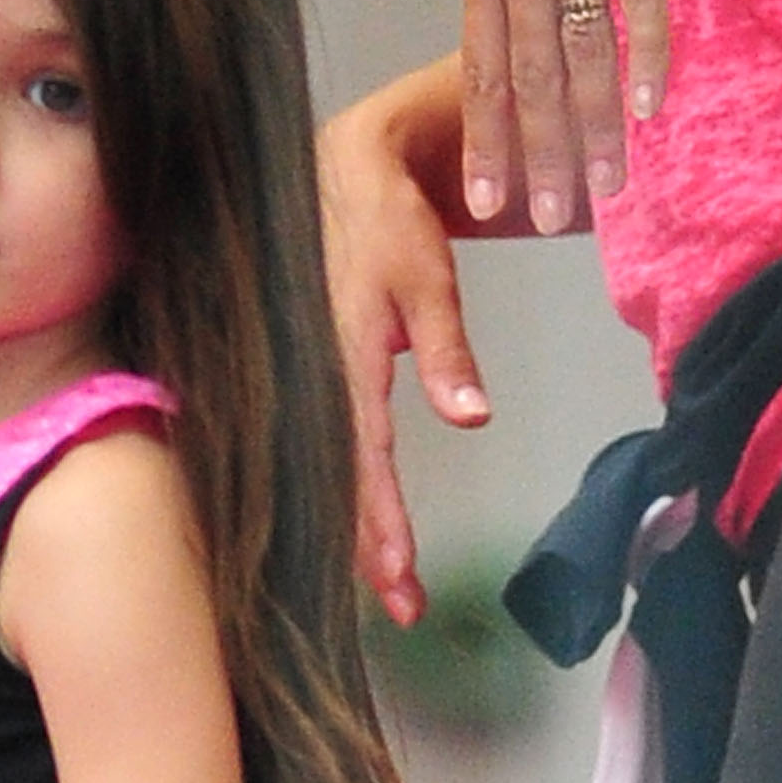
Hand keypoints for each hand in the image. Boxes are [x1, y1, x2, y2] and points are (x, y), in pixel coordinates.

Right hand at [319, 76, 493, 623]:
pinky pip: (326, 451)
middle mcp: (315, 381)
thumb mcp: (425, 275)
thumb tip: (473, 419)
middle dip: (370, 550)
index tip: (400, 576)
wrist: (341, 171)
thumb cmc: (389, 221)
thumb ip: (447, 349)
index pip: (361, 458)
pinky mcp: (312, 381)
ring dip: (359, 533)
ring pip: (329, 474)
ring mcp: (308, 383)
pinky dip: (346, 497)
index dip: (378, 521)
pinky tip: (361, 536)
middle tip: (403, 610)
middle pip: (338, 484)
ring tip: (391, 589)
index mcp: (342, 360)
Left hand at [459, 0, 670, 235]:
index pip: (484, 76)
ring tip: (607, 187)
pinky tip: (649, 109)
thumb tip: (514, 58)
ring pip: (584, 53)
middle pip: (532, 81)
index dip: (487, 145)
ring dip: (594, 128)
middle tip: (545, 223)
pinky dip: (646, 56)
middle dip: (538, 159)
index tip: (487, 207)